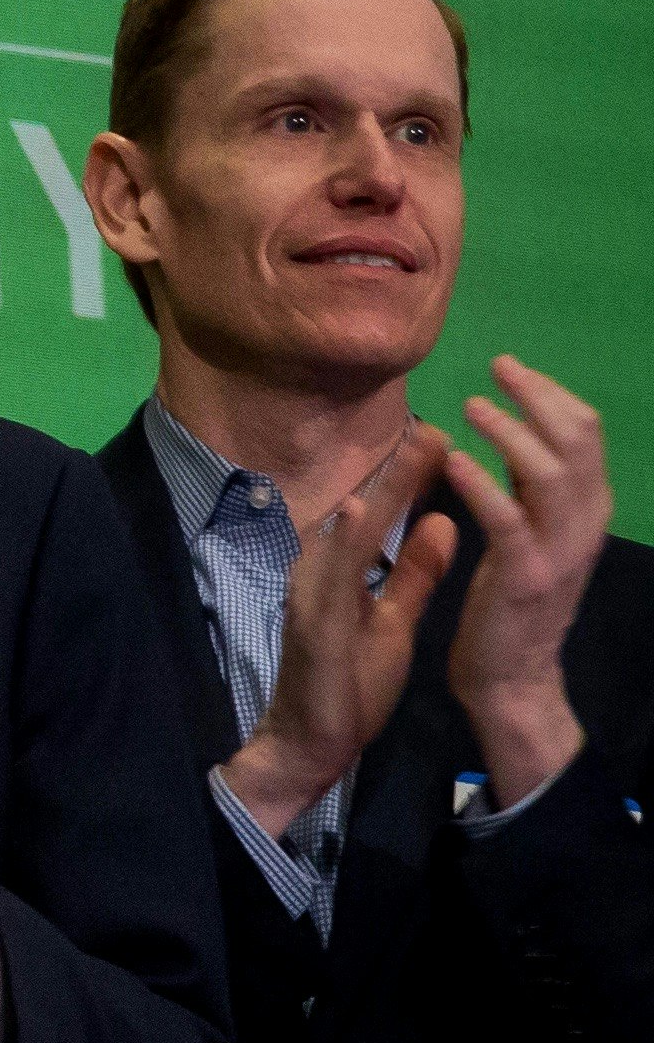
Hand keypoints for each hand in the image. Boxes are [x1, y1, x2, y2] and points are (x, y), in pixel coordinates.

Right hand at [225, 431, 457, 834]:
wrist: (313, 741)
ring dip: (378, 491)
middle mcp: (322, 572)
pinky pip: (329, 576)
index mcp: (345, 572)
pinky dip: (343, 541)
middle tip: (435, 428)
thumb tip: (440, 521)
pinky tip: (357, 509)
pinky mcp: (309, 621)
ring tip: (411, 452)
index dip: (413, 481)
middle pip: (363, 514)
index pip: (381, 519)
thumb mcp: (394, 621)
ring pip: (346, 532)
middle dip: (398, 472)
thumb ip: (413, 574)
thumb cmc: (351, 683)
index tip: (445, 443)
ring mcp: (311, 595)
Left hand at [442, 358, 609, 809]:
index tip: (511, 369)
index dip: (551, 395)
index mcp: (586, 510)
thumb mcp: (531, 535)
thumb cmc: (511, 601)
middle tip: (498, 367)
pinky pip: (509, 520)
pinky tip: (455, 461)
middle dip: (540, 397)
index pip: (585, 434)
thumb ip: (532, 490)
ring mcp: (559, 550)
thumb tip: (522, 434)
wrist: (511, 675)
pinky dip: (483, 485)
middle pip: (579, 442)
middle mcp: (584, 524)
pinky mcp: (525, 576)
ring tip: (471, 406)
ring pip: (552, 474)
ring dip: (511, 433)